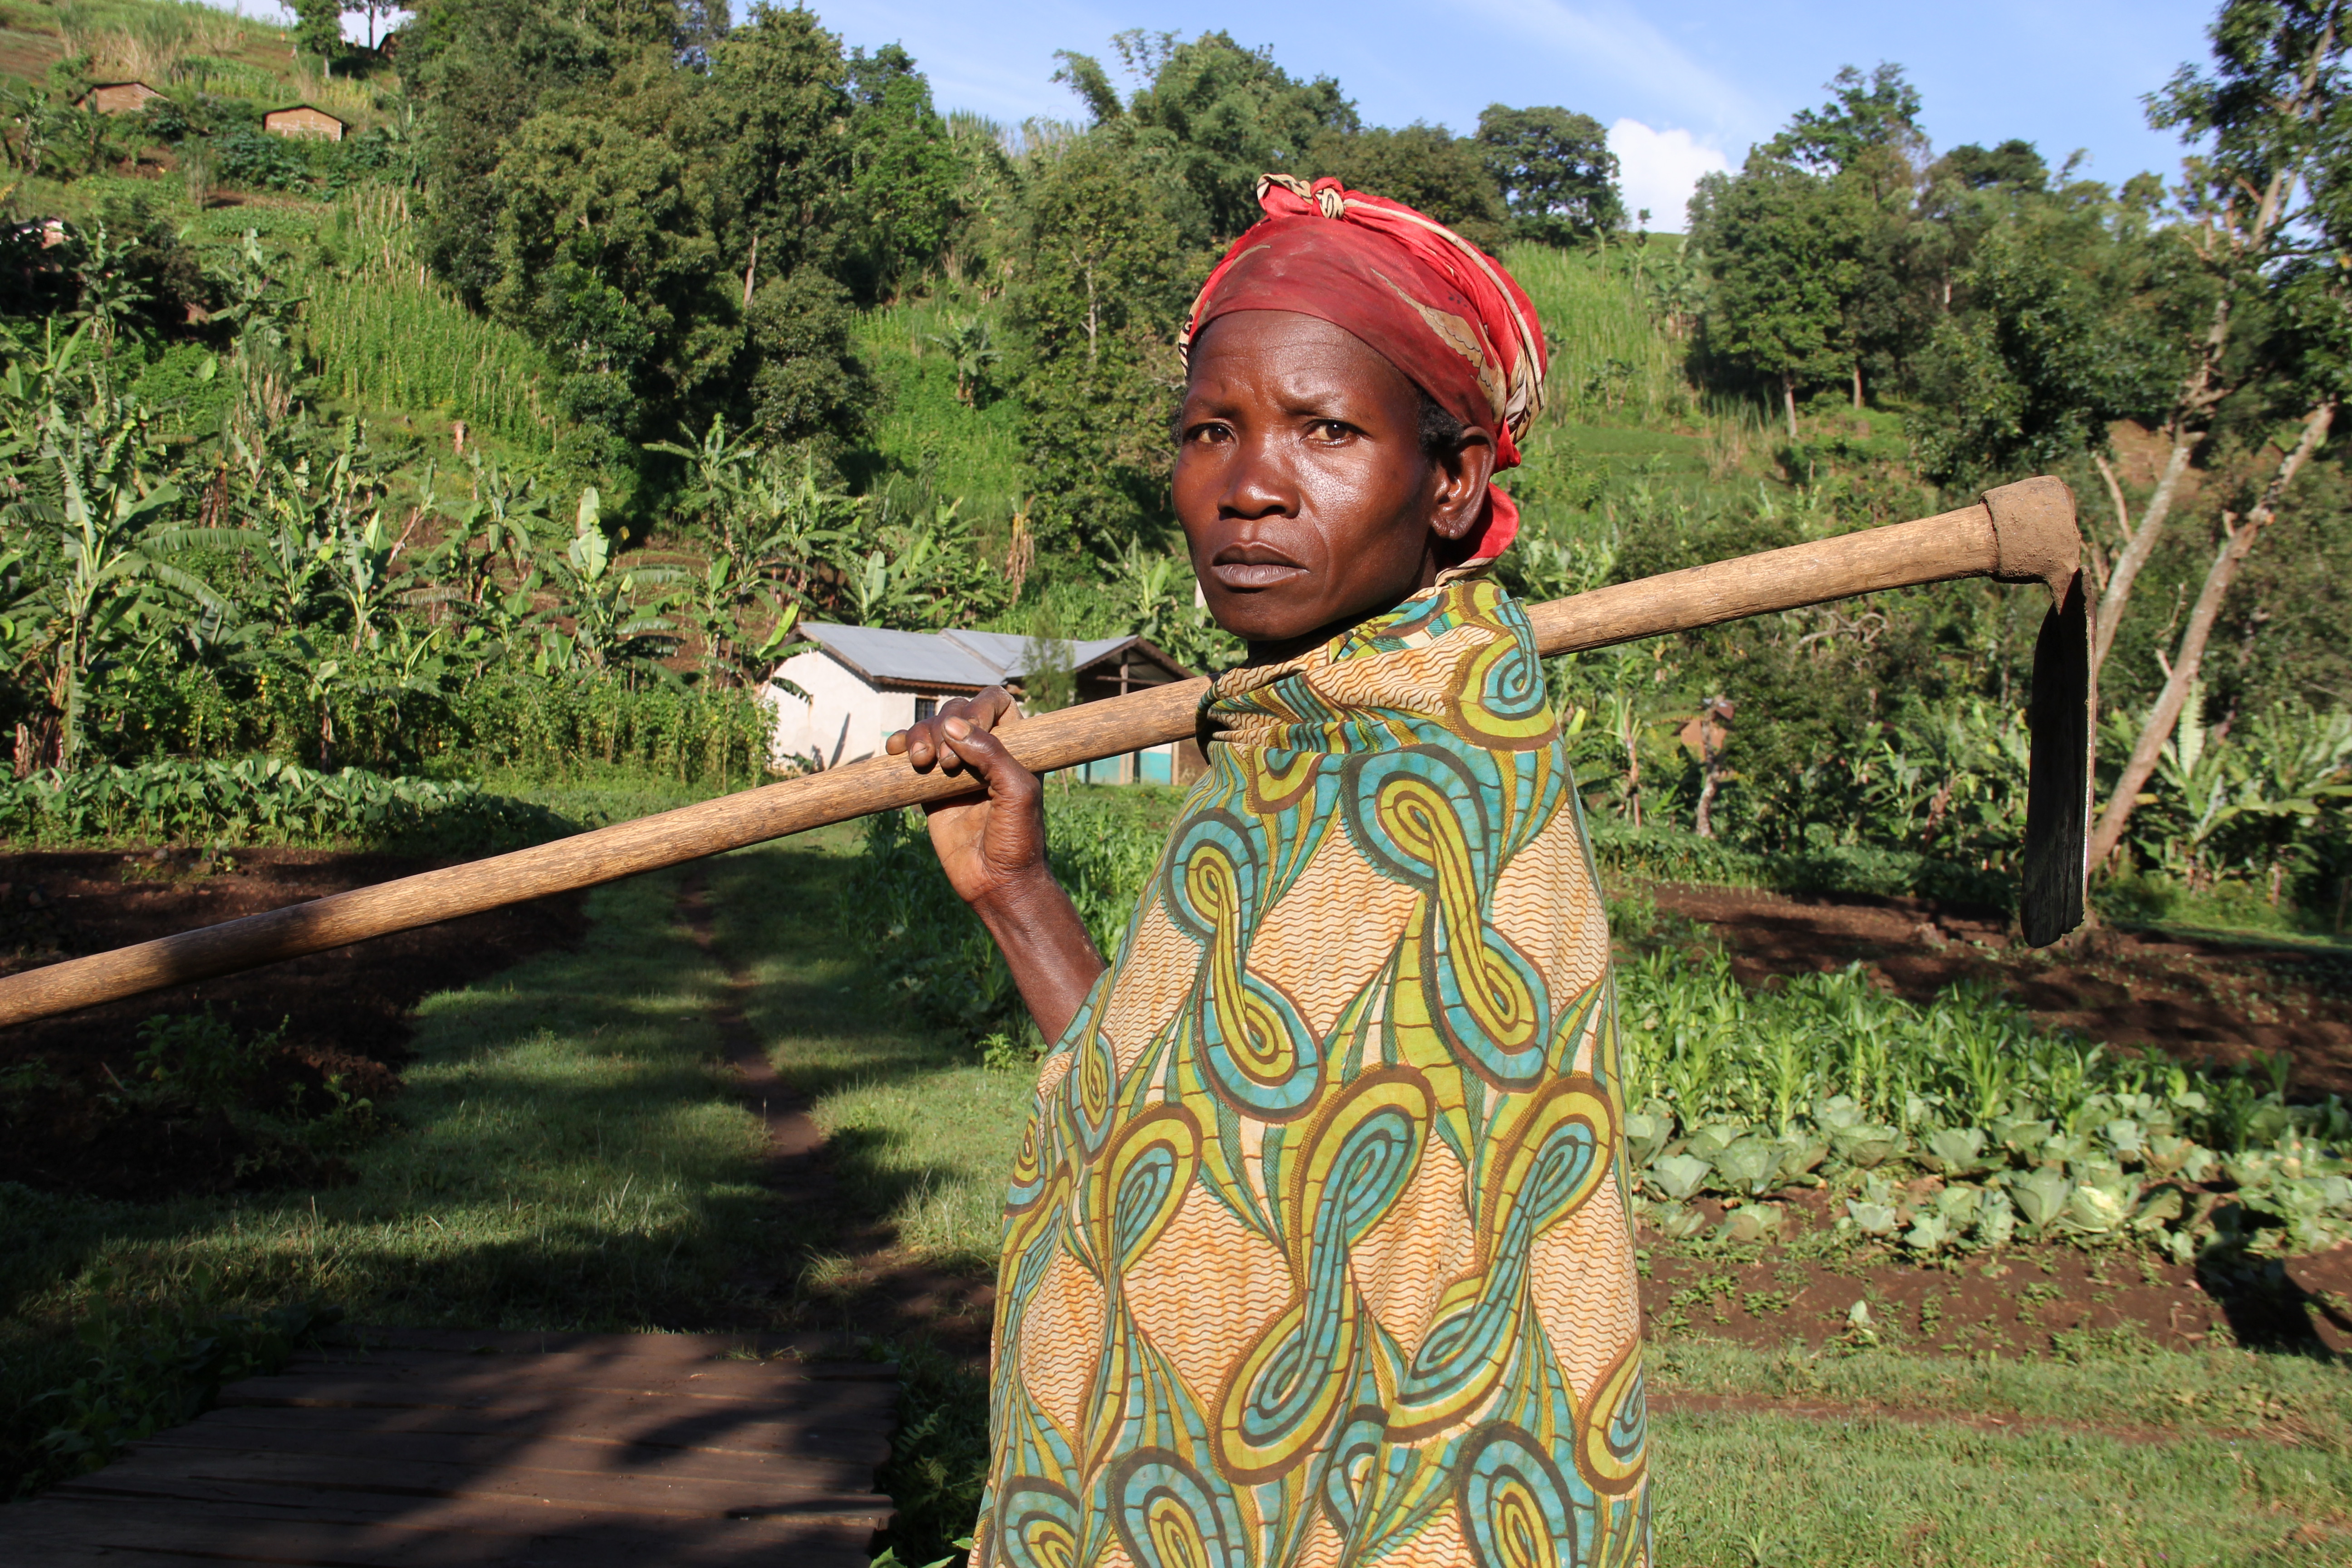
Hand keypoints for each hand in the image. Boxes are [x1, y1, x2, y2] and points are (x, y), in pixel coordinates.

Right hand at [886, 686, 1046, 911]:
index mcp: (1015, 747)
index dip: (978, 708)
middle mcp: (985, 754)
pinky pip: (911, 758)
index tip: (967, 732)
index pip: (996, 704)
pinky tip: (894, 751)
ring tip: (920, 760)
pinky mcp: (930, 790)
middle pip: (957, 713)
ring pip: (931, 731)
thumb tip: (952, 726)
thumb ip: (991, 754)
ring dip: (919, 735)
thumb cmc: (1018, 839)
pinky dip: (900, 746)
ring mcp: (955, 771)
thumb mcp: (1017, 792)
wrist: (997, 883)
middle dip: (944, 727)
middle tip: (948, 764)